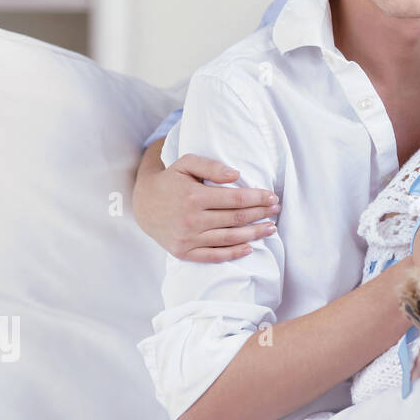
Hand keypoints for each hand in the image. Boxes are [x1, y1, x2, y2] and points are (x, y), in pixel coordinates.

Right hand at [132, 152, 280, 261]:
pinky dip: (233, 254)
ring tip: (271, 228)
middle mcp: (191, 219)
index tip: (272, 197)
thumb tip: (237, 175)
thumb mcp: (186, 164)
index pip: (235, 199)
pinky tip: (250, 248)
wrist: (143, 205)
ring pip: (229, 238)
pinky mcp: (183, 252)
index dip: (258, 198)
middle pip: (236, 218)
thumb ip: (211, 167)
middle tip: (276, 210)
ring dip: (254, 234)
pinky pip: (213, 256)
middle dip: (260, 214)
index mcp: (194, 196)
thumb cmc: (170, 181)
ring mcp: (187, 238)